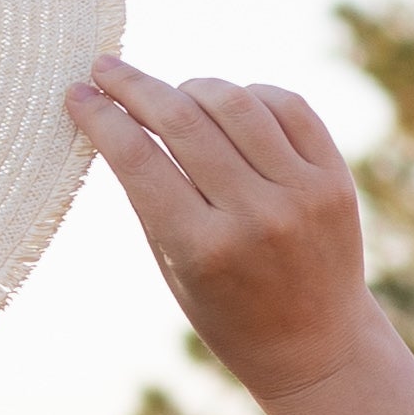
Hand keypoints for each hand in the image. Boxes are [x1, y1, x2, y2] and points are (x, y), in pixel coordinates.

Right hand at [69, 65, 380, 408]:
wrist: (316, 345)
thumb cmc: (228, 311)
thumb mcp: (175, 270)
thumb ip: (152, 200)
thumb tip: (120, 121)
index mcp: (202, 250)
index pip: (139, 161)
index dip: (103, 119)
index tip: (79, 95)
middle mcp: (254, 217)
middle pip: (182, 121)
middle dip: (135, 87)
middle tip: (107, 69)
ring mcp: (300, 194)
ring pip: (235, 103)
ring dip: (193, 87)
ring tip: (173, 94)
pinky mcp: (334, 178)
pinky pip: (288, 107)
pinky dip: (250, 96)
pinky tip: (230, 105)